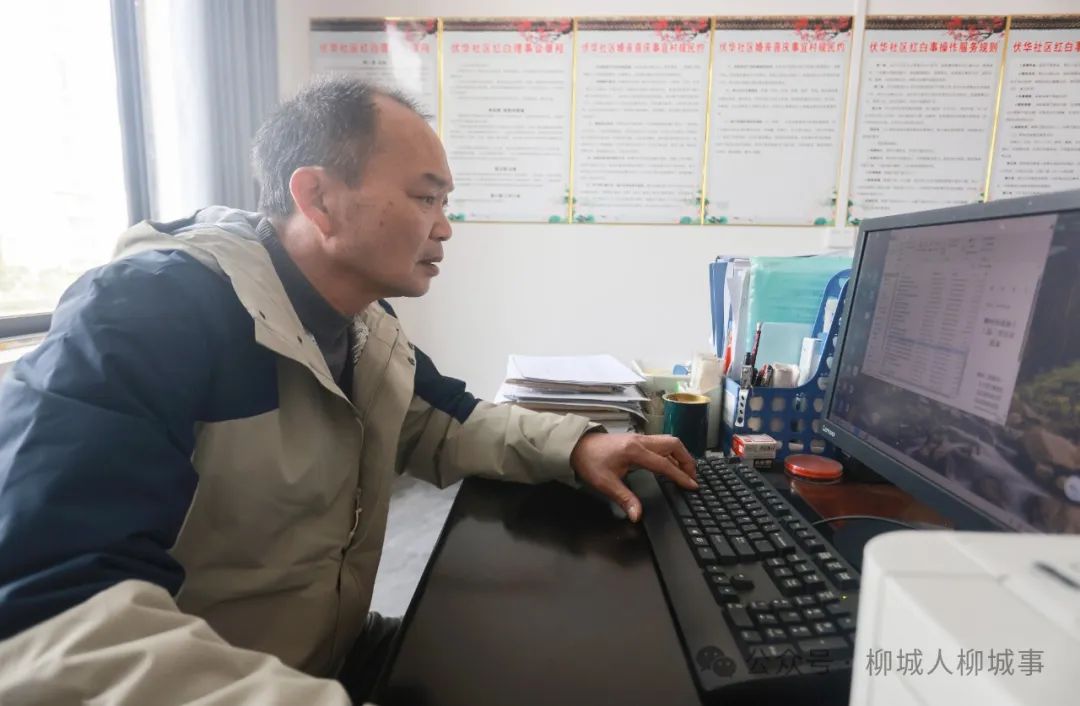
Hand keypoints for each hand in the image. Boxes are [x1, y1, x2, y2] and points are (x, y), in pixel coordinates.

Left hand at [570, 433, 697, 522]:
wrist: (576, 445)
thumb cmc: (590, 462)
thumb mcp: (605, 483)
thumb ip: (624, 498)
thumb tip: (637, 516)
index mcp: (635, 452)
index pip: (664, 464)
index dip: (680, 476)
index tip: (692, 486)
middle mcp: (641, 441)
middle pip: (673, 444)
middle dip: (687, 460)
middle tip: (692, 477)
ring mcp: (639, 438)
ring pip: (668, 441)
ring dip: (680, 454)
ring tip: (685, 471)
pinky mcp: (637, 439)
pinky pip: (661, 443)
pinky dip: (671, 452)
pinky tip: (670, 464)